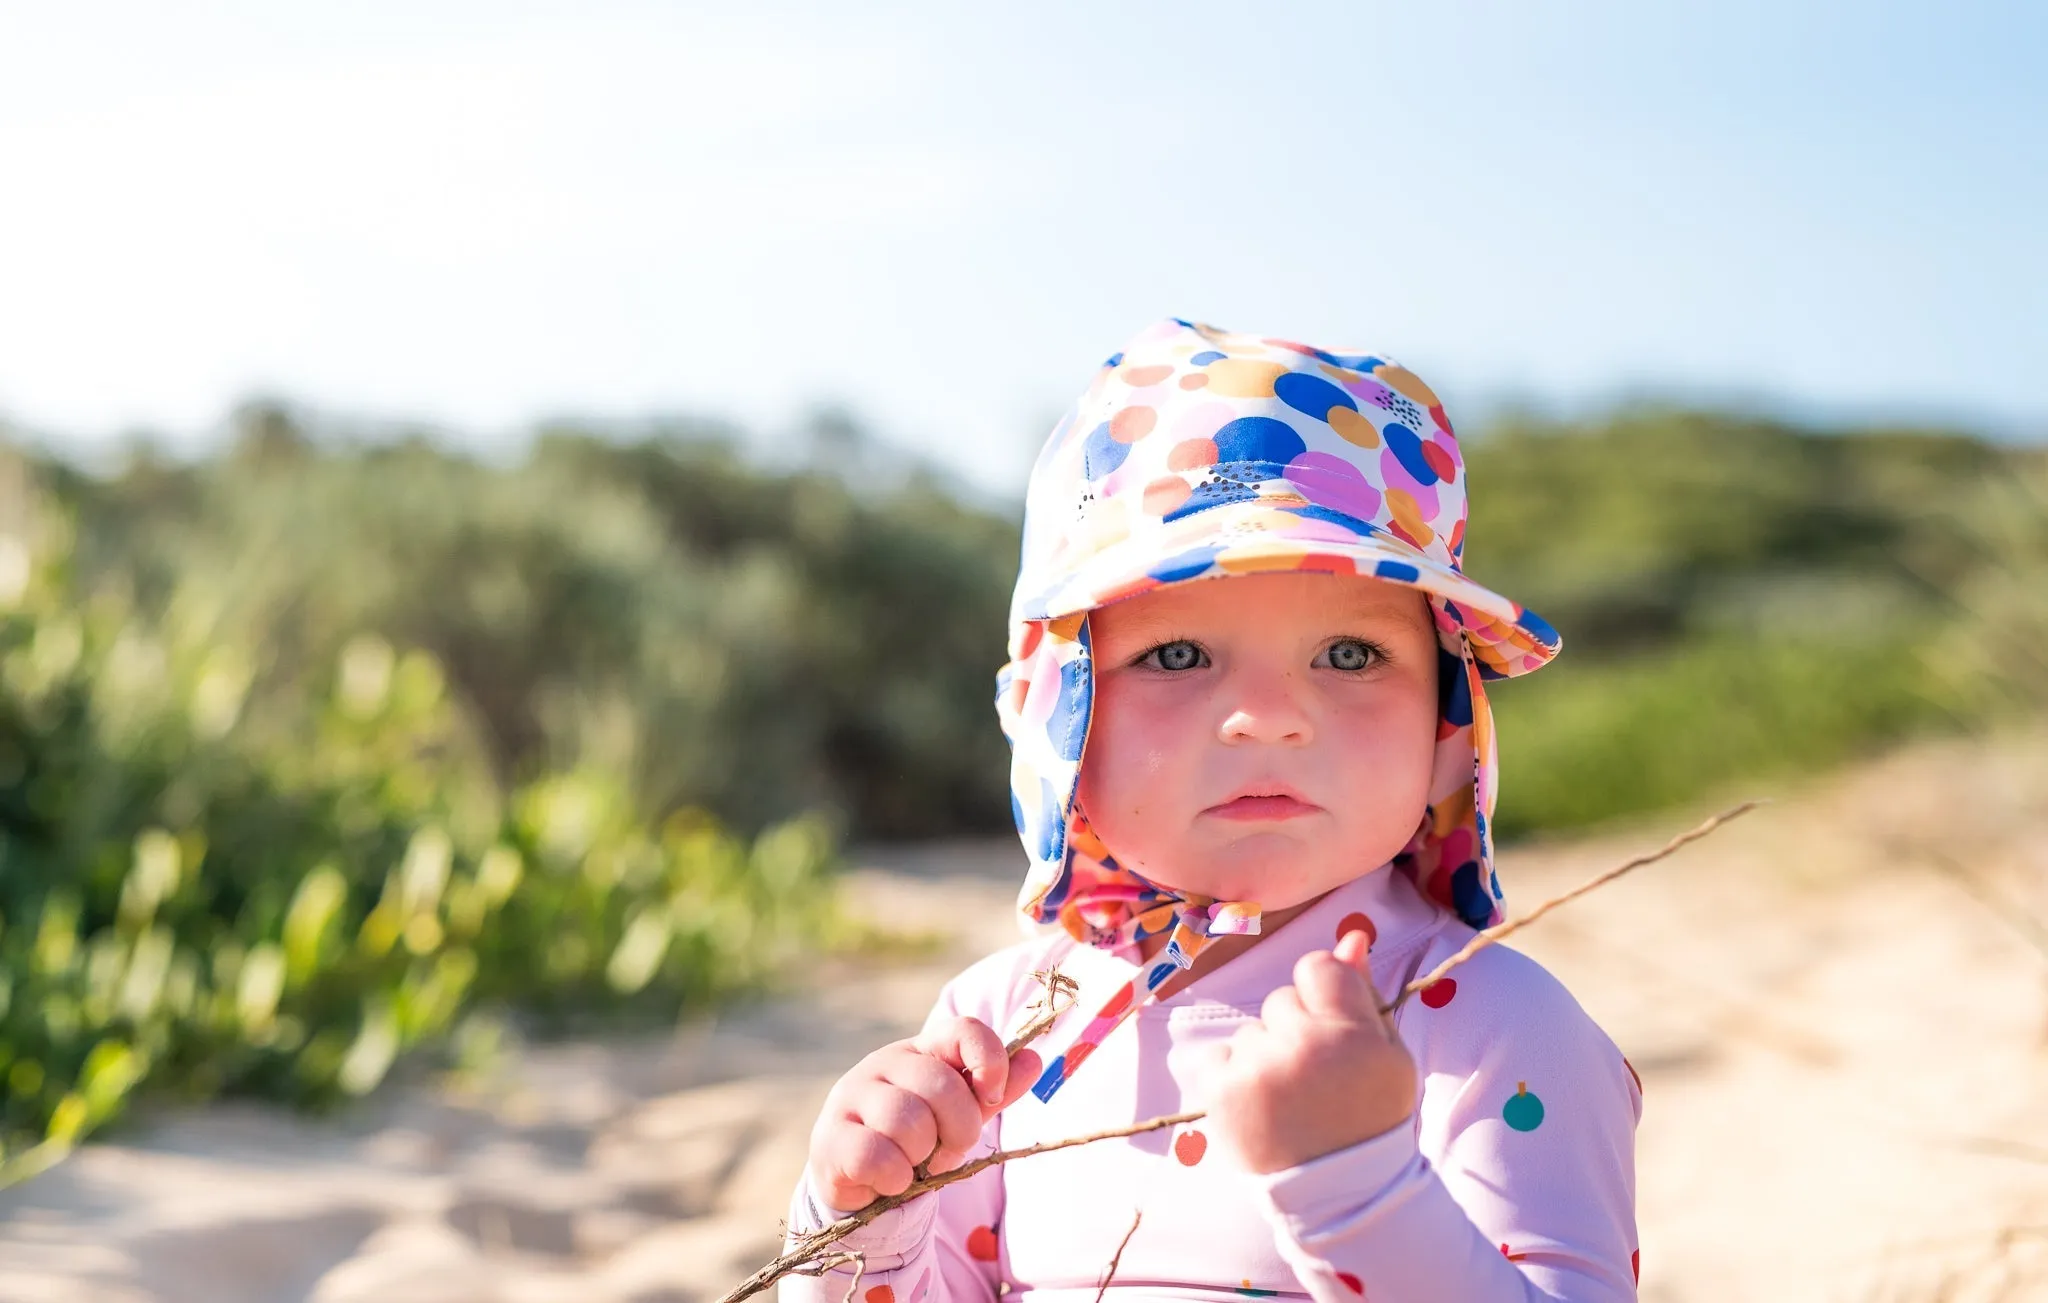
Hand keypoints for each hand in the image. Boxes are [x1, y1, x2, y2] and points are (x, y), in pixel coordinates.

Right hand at [806, 1016, 1042, 1210]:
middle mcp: (884, 1063)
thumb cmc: (917, 1140)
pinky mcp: (830, 1136)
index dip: (990, 1062)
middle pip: (941, 1085)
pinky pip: (877, 1155)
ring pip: (908, 1122)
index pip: (964, 1030)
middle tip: (946, 1150)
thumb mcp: (960, 1114)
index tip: (991, 1097)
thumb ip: (995, 1090)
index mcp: (922, 1051)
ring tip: (914, 1164)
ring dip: (923, 1157)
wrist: (859, 1180)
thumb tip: (1035, 1060)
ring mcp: (852, 1095)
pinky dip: (895, 1178)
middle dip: (958, 1130)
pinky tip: (890, 1179)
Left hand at [1196, 929, 1416, 1173]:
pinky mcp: (1221, 1092)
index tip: (1330, 1029)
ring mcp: (1258, 1069)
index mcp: (1352, 1032)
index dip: (1322, 995)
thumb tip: (1352, 936)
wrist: (1340, 1192)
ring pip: (1250, 1031)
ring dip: (1264, 1056)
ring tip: (1289, 1100)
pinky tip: (1260, 1107)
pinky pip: (1218, 1056)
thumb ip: (1365, 992)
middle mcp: (1303, 1044)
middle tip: (1315, 1077)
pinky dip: (1233, 1077)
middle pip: (1281, 999)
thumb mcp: (1389, 1056)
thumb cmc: (1370, 1118)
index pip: (1316, 966)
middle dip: (1294, 1029)